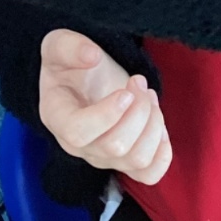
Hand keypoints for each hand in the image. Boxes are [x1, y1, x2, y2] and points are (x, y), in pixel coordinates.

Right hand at [38, 29, 170, 184]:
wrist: (84, 79)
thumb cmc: (70, 65)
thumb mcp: (59, 45)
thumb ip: (69, 46)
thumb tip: (91, 56)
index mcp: (57, 117)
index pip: (77, 134)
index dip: (106, 116)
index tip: (125, 92)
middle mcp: (77, 146)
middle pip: (115, 147)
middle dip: (138, 110)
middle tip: (139, 83)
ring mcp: (103, 158)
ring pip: (137, 159)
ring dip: (153, 123)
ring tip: (148, 96)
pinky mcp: (125, 163)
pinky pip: (149, 175)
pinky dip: (163, 152)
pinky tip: (158, 124)